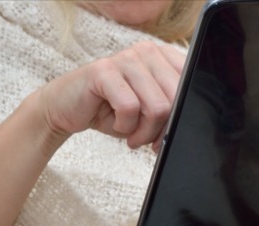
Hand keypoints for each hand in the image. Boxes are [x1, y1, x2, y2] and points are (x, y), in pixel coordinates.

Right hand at [39, 41, 184, 149]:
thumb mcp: (148, 112)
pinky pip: (129, 108)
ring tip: (132, 135)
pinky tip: (115, 124)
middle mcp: (147, 52)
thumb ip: (170, 112)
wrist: (67, 108)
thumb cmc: (111, 110)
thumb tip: (189, 127)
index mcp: (163, 57)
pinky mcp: (103, 70)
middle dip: (163, 130)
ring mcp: (125, 58)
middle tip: (149, 141)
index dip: (184, 116)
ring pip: (156, 107)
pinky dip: (124, 126)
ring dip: (144, 132)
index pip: (191, 85)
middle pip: (175, 100)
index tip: (171, 134)